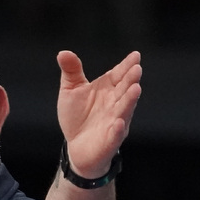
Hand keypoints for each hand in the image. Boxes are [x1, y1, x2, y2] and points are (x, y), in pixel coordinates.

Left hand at [56, 50, 141, 177]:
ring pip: (125, 110)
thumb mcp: (71, 91)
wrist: (75, 146)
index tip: (135, 55)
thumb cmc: (76, 117)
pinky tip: (119, 122)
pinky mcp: (110, 140)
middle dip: (131, 80)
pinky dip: (117, 129)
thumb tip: (63, 53)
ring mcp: (115, 121)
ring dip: (130, 101)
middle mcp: (115, 103)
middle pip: (125, 89)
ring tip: (135, 89)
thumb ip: (71, 71)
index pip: (119, 74)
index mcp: (108, 88)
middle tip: (136, 69)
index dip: (127, 65)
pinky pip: (115, 135)